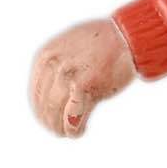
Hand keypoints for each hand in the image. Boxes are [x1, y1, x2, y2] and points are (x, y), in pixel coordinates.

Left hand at [29, 19, 134, 137]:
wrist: (130, 34)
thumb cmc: (106, 39)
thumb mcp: (72, 44)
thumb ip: (59, 62)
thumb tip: (53, 84)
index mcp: (47, 56)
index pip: (36, 92)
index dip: (41, 110)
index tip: (48, 119)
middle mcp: (53, 65)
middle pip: (44, 104)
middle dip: (50, 121)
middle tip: (58, 130)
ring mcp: (68, 76)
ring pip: (55, 113)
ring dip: (60, 128)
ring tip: (68, 133)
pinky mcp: (85, 86)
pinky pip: (72, 117)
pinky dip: (73, 130)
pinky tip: (78, 133)